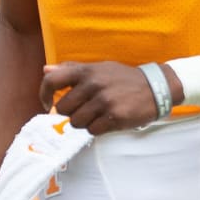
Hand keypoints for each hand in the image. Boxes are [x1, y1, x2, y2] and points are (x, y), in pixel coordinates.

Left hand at [40, 61, 163, 133]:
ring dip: (84, 122)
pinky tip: (107, 120)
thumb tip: (46, 69)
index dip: (44, 94)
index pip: (52, 81)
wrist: (155, 87)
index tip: (47, 103)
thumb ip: (72, 69)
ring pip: (76, 122)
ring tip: (97, 115)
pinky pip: (92, 131)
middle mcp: (93, 84)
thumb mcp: (99, 68)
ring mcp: (104, 101)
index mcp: (87, 71)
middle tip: (84, 109)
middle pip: (62, 108)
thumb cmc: (123, 78)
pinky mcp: (114, 117)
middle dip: (71, 112)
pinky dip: (97, 128)